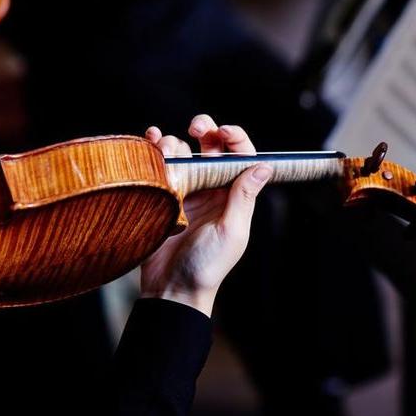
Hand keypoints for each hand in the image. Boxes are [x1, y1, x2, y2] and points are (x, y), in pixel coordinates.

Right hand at [140, 114, 272, 316]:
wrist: (171, 288)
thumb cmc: (206, 267)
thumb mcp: (231, 231)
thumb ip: (243, 197)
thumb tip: (264, 166)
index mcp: (233, 196)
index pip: (240, 157)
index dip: (234, 138)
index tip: (222, 131)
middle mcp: (211, 190)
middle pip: (210, 147)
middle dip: (205, 129)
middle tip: (196, 127)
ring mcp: (185, 192)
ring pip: (182, 152)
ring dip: (175, 144)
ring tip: (167, 153)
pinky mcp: (163, 197)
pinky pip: (160, 167)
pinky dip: (155, 150)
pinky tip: (151, 140)